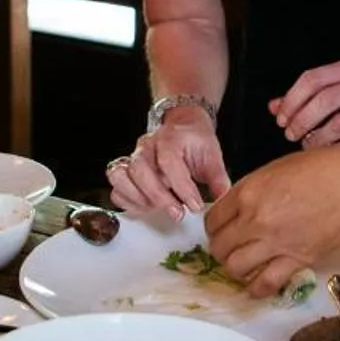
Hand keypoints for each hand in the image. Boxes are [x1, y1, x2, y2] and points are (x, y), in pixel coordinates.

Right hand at [107, 106, 232, 220]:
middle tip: (178, 214)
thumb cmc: (195, 141)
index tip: (195, 206)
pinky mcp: (126, 171)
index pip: (169, 161)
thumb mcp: (212, 154)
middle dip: (159, 197)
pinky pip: (116, 188)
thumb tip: (223, 199)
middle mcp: (146, 146)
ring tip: (156, 209)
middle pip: (140, 170)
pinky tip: (145, 207)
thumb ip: (218, 178)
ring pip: (120, 176)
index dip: (181, 187)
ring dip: (138, 198)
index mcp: (168, 138)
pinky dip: (127, 201)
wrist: (182, 125)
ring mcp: (132, 157)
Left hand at [205, 148, 339, 296]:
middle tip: (230, 251)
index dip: (214, 229)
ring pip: (235, 267)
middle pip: (220, 246)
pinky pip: (265, 283)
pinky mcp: (295, 260)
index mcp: (248, 192)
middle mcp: (255, 219)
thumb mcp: (275, 169)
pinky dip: (257, 289)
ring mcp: (274, 242)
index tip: (220, 232)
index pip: (213, 219)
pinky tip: (257, 286)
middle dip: (221, 251)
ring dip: (235, 270)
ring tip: (243, 268)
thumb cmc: (320, 169)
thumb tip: (241, 207)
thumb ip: (253, 190)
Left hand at [271, 59, 339, 147]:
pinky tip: (328, 155)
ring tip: (309, 145)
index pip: (312, 78)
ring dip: (316, 138)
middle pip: (323, 99)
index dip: (291, 99)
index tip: (281, 118)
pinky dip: (336, 151)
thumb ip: (309, 94)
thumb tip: (273, 108)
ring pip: (338, 123)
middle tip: (290, 134)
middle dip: (300, 120)